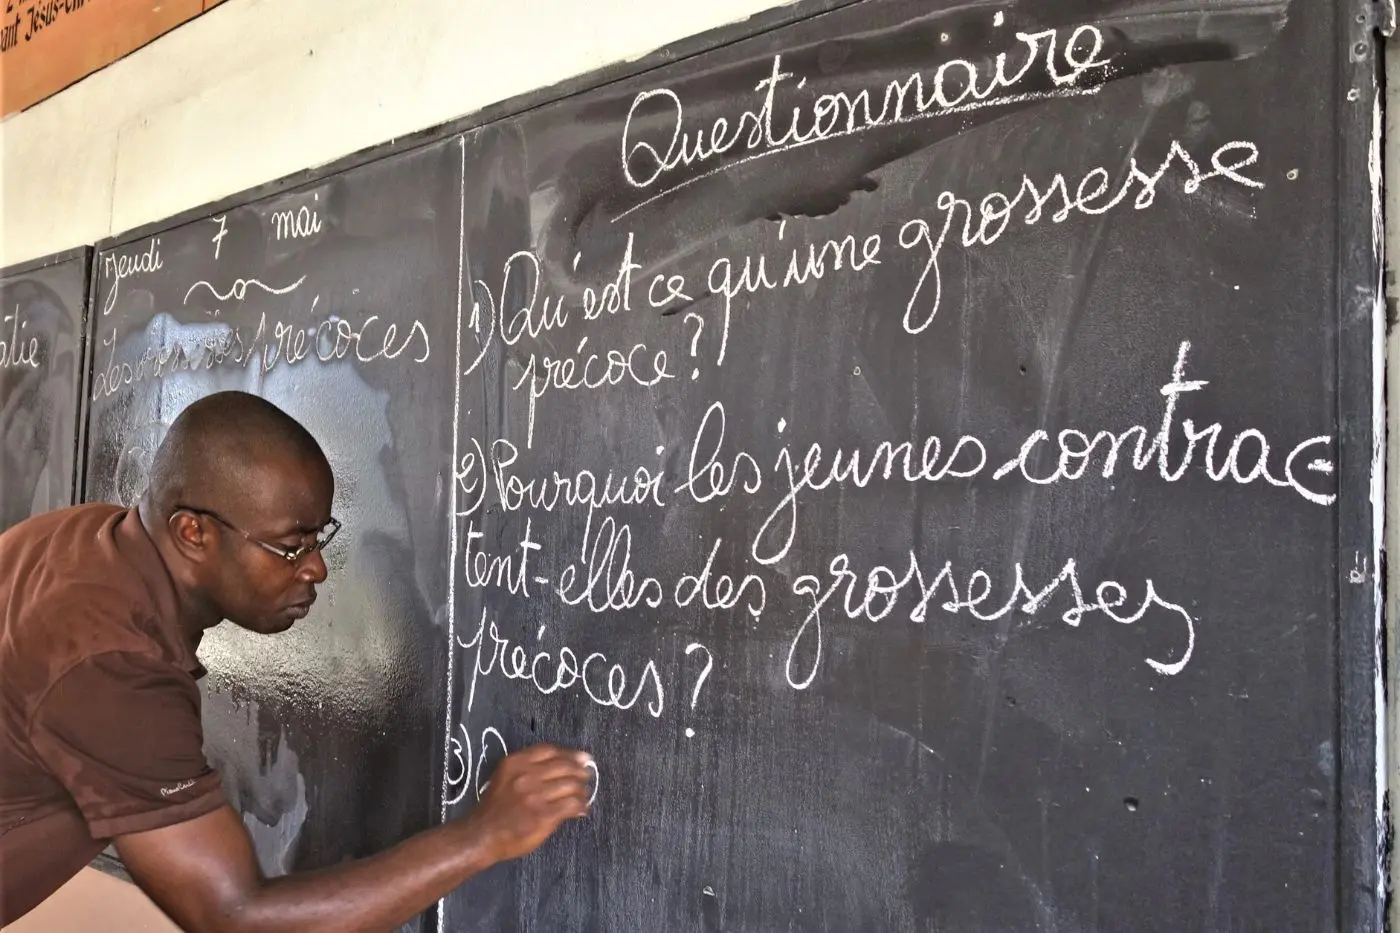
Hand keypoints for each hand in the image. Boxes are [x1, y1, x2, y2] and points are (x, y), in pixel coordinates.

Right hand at [462, 743, 592, 862]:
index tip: (581, 758)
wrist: (482, 835)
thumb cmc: (494, 808)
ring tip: (583, 795)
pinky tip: (582, 809)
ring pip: (572, 785)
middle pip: (564, 766)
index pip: (550, 750)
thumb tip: (562, 764)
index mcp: (515, 763)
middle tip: (587, 776)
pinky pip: (571, 805)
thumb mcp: (505, 777)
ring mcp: (536, 795)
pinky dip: (581, 806)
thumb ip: (528, 768)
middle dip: (580, 771)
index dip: (569, 754)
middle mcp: (526, 775)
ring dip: (582, 790)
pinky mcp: (544, 815)